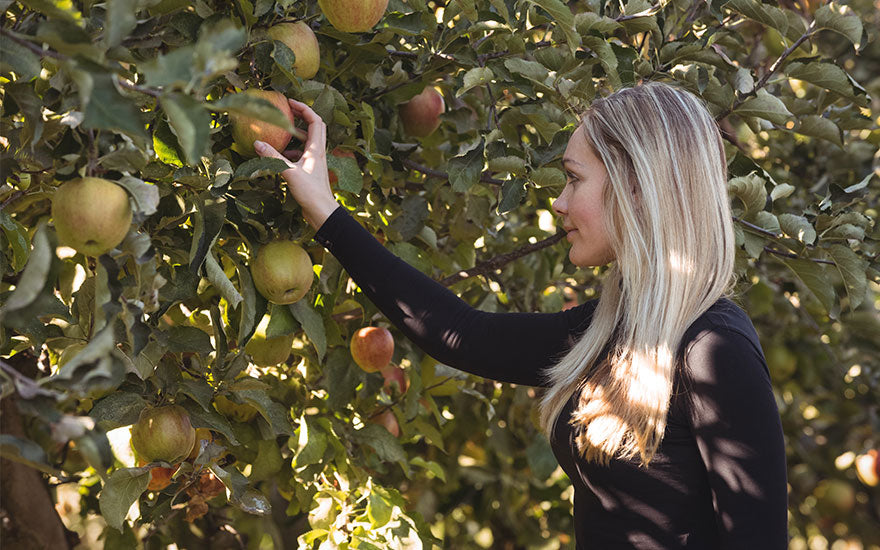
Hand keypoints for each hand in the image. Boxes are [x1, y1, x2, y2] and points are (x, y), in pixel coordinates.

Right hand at [253, 98, 338, 229]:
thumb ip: (274, 158)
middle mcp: (317, 152)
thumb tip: (257, 143)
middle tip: (286, 110)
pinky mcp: (310, 171)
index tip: (290, 102)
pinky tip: (279, 155)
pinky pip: (301, 155)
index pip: (315, 121)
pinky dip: (291, 151)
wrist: (322, 212)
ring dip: (294, 134)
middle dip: (300, 116)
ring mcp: (314, 162)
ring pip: (306, 142)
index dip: (304, 108)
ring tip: (279, 131)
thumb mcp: (290, 173)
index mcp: (316, 149)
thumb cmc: (311, 193)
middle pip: (313, 127)